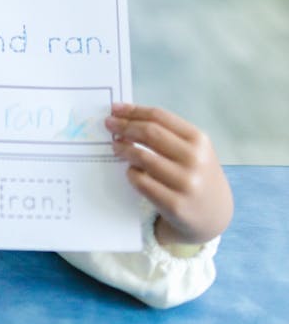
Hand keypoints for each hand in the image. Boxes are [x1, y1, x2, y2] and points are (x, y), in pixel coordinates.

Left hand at [105, 103, 232, 246]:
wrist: (214, 215)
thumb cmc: (197, 174)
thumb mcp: (193, 149)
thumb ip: (167, 133)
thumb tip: (126, 116)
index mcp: (199, 139)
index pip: (159, 117)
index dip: (134, 110)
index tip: (116, 108)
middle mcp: (195, 159)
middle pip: (150, 133)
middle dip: (125, 126)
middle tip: (109, 124)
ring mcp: (185, 183)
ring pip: (143, 158)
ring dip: (124, 148)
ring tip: (116, 146)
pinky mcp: (174, 205)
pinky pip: (142, 182)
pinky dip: (131, 173)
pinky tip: (130, 170)